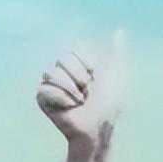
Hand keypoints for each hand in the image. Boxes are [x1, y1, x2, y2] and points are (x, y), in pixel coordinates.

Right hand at [36, 29, 126, 148]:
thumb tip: (120, 31)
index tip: (96, 76)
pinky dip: (60, 98)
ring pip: (51, 72)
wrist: (99, 130)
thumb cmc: (110, 107)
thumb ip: (118, 53)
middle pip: (62, 58)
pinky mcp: (42, 98)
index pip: (75, 48)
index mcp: (79, 64)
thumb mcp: (118, 76)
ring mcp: (52, 84)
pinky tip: (68, 108)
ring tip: (79, 102)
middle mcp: (64, 71)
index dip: (86, 62)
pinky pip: (44, 88)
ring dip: (70, 89)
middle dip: (79, 76)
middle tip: (87, 93)